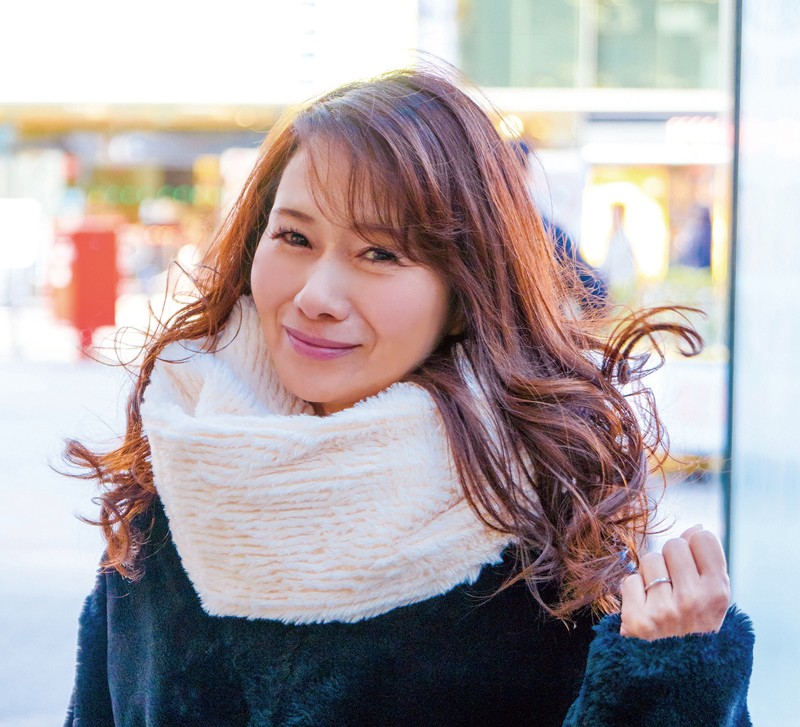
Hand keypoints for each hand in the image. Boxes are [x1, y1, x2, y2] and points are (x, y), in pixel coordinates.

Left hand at [620, 525, 730, 639]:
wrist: (676, 674)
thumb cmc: (694, 625)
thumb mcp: (711, 598)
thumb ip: (706, 562)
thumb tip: (695, 528)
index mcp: (718, 593)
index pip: (703, 539)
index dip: (694, 548)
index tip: (693, 566)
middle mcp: (694, 600)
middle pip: (673, 545)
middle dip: (671, 560)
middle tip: (675, 586)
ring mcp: (665, 610)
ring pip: (649, 560)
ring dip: (651, 575)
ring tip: (660, 600)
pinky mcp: (638, 620)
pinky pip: (629, 580)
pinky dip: (633, 592)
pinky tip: (644, 610)